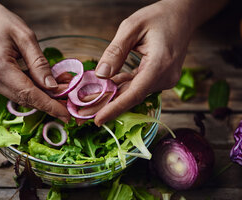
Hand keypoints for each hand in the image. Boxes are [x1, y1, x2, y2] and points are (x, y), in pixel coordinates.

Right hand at [0, 1, 69, 121]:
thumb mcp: (25, 36)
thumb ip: (39, 64)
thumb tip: (52, 87)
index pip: (28, 94)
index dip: (49, 106)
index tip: (66, 115)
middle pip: (23, 98)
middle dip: (47, 101)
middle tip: (66, 98)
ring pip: (17, 97)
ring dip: (38, 95)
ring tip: (56, 88)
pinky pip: (11, 91)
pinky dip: (26, 89)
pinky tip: (38, 82)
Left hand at [94, 0, 195, 125]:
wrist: (183, 15)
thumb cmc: (159, 17)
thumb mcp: (131, 27)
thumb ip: (115, 52)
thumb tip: (101, 75)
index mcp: (159, 65)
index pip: (134, 94)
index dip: (114, 109)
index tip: (98, 120)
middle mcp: (165, 77)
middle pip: (131, 97)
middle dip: (107, 105)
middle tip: (83, 112)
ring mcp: (164, 79)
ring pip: (133, 92)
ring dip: (113, 96)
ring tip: (89, 100)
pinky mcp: (161, 77)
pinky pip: (138, 85)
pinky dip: (122, 86)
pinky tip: (107, 87)